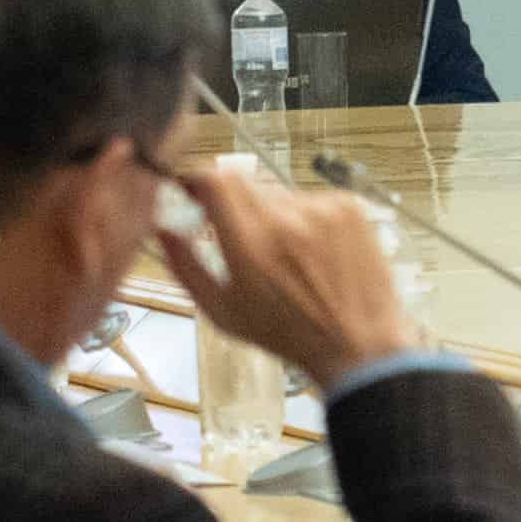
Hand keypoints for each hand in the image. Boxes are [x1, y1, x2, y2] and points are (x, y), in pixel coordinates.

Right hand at [149, 155, 419, 386]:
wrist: (357, 344)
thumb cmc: (285, 333)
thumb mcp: (221, 310)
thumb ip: (185, 264)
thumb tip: (162, 227)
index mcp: (250, 243)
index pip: (216, 180)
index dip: (197, 178)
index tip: (191, 188)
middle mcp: (287, 218)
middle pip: (245, 187)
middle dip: (235, 209)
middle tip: (245, 242)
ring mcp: (324, 209)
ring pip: (280, 196)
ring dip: (274, 217)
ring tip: (289, 260)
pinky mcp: (350, 207)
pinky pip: (313, 200)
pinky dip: (308, 220)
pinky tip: (316, 254)